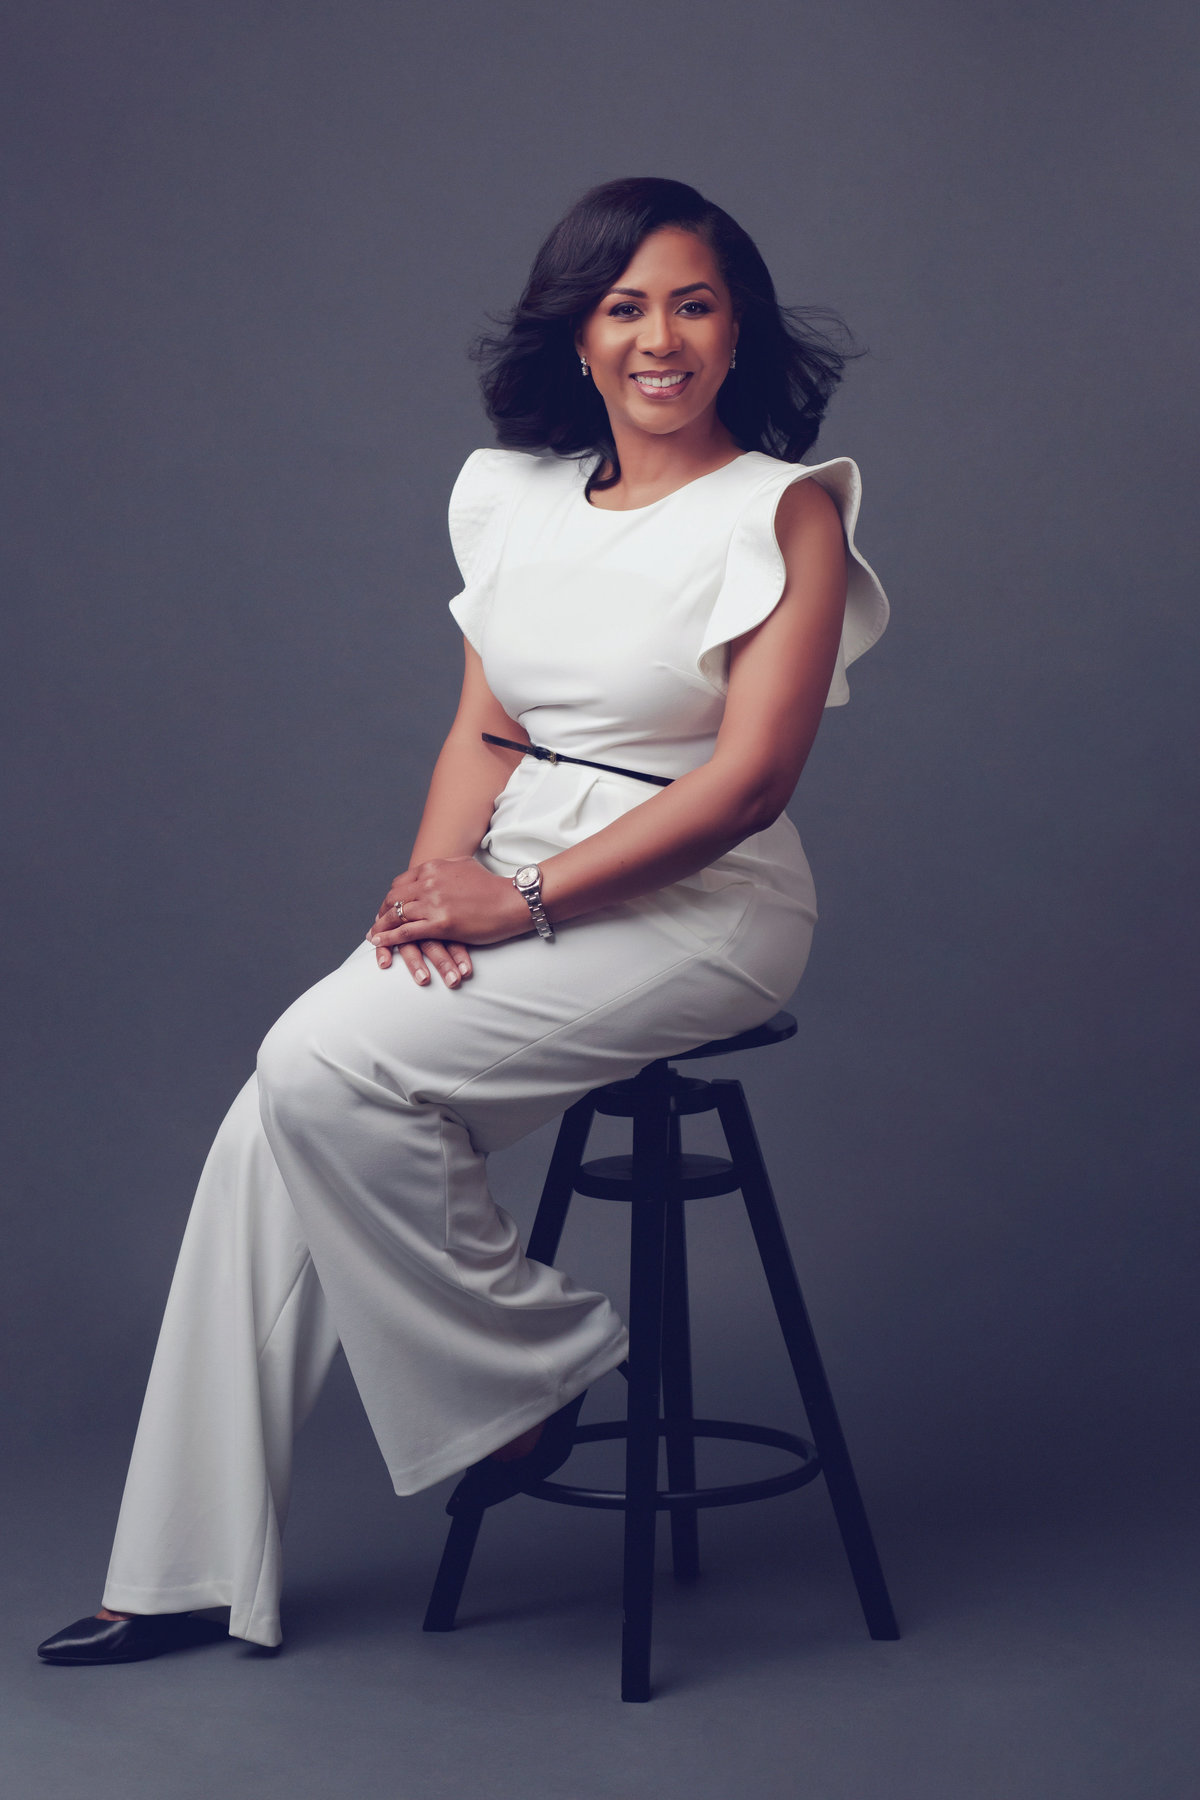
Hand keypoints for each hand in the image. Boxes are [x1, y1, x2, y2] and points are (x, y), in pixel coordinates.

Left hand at [367, 857, 530, 979]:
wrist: (512, 901)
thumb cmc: (492, 886)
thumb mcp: (465, 865)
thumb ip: (445, 865)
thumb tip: (434, 868)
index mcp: (433, 867)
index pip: (401, 883)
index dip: (392, 897)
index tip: (388, 907)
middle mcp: (429, 883)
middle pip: (394, 898)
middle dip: (382, 912)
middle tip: (377, 923)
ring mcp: (433, 903)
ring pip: (396, 915)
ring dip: (380, 926)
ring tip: (373, 935)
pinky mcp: (440, 924)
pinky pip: (405, 932)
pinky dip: (388, 938)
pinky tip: (378, 943)